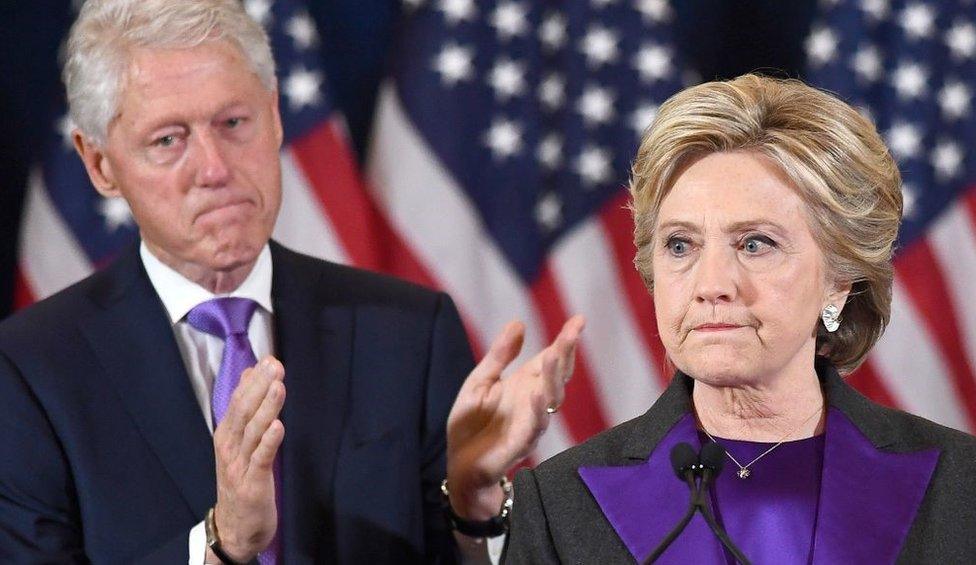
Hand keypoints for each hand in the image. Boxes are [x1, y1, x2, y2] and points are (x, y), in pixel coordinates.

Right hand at [210, 356, 284, 561]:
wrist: (235, 527)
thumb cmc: (241, 480)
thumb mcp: (240, 443)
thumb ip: (245, 411)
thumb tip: (251, 375)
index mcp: (226, 435)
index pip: (237, 401)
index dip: (253, 380)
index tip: (268, 359)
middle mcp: (229, 447)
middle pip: (244, 411)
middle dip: (260, 387)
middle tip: (275, 365)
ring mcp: (239, 465)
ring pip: (253, 431)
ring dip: (266, 407)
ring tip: (278, 386)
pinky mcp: (252, 483)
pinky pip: (261, 458)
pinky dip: (269, 441)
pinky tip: (278, 426)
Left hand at [446, 315, 584, 519]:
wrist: (459, 466)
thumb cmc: (471, 424)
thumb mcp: (480, 381)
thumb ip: (500, 355)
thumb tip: (519, 323)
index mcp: (524, 383)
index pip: (550, 358)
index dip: (565, 340)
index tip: (579, 319)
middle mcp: (533, 401)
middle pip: (557, 374)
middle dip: (565, 353)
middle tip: (572, 332)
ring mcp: (530, 422)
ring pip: (551, 398)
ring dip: (552, 377)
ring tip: (553, 355)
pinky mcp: (520, 444)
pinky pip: (534, 426)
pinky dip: (538, 411)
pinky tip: (537, 395)